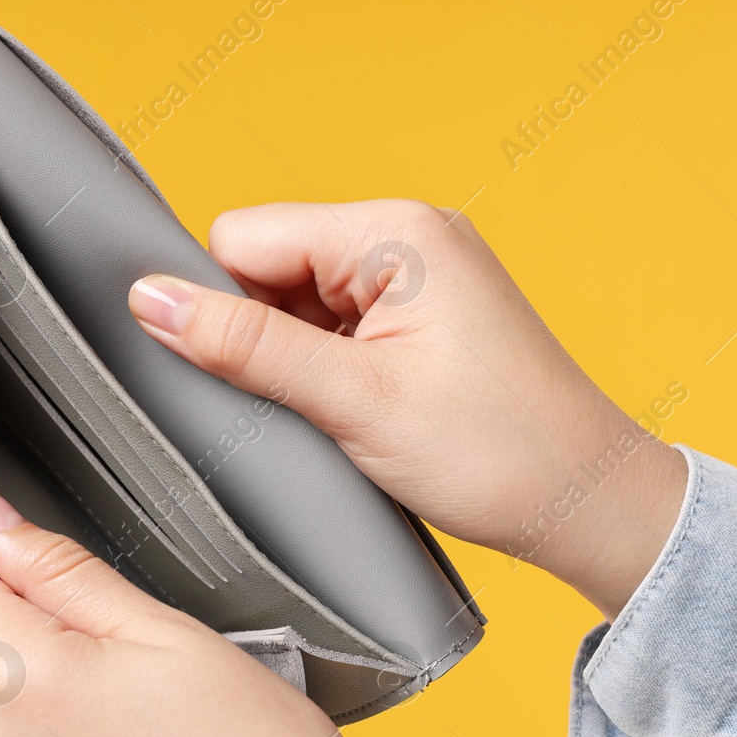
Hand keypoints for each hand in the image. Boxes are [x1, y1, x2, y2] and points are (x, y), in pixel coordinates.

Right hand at [129, 200, 687, 619]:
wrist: (587, 505)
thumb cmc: (498, 453)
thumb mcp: (354, 401)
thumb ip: (245, 346)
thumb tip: (149, 299)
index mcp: (394, 231)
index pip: (244, 237)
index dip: (222, 306)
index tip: (240, 375)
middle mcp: (407, 237)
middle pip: (267, 267)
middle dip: (263, 337)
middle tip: (311, 405)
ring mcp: (417, 278)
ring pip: (295, 303)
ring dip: (295, 361)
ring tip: (346, 416)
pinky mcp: (421, 318)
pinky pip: (332, 328)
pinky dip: (325, 372)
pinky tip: (356, 415)